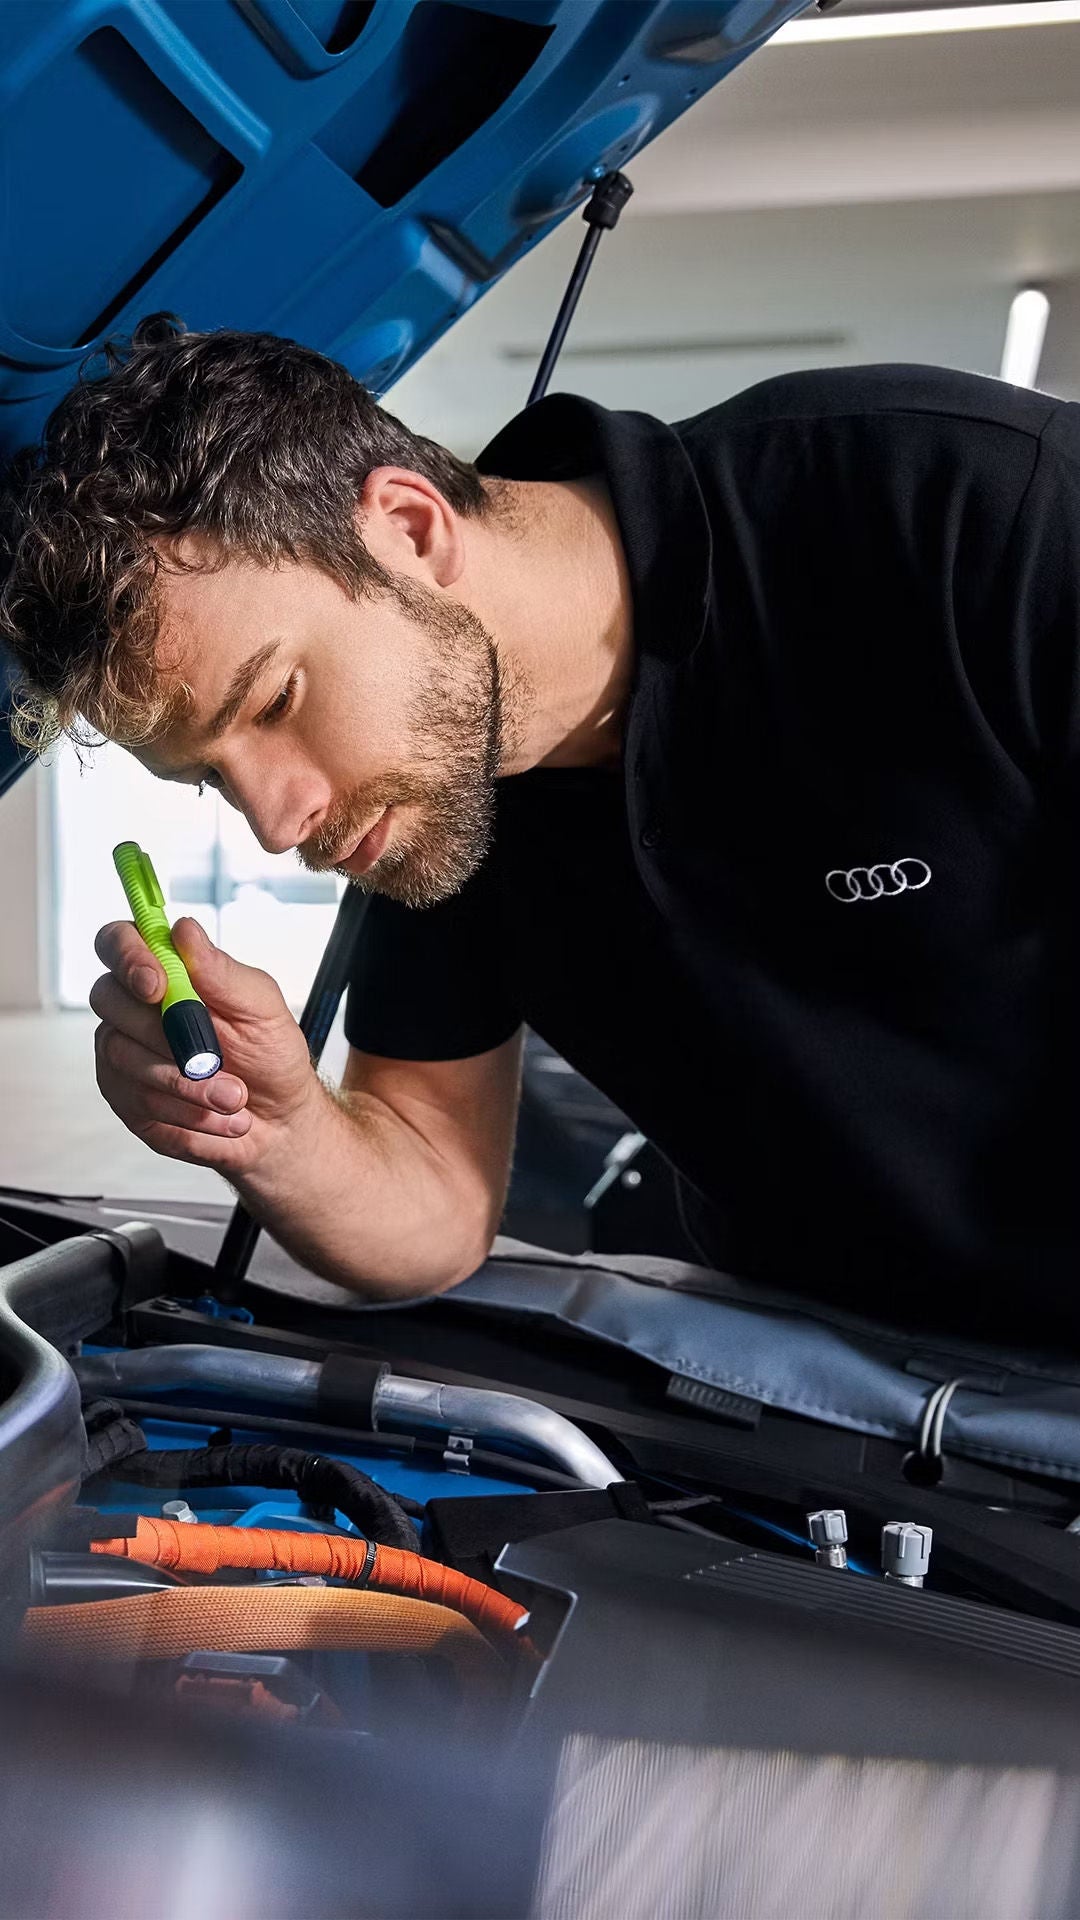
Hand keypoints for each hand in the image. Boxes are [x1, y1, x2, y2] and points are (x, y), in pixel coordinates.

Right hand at [90, 916, 314, 1172]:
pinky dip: (186, 1113)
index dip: (127, 957)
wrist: (278, 1119)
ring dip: (188, 1083)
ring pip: (125, 1058)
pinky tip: (217, 1117)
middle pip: (108, 999)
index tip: (157, 985)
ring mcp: (123, 1052)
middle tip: (214, 1060)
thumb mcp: (260, 1008)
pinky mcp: (125, 1096)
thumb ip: (221, 972)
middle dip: (164, 1034)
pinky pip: (137, 1101)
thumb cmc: (269, 1054)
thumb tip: (185, 930)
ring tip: (234, 1098)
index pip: (118, 941)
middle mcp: (134, 1007)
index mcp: (167, 971)